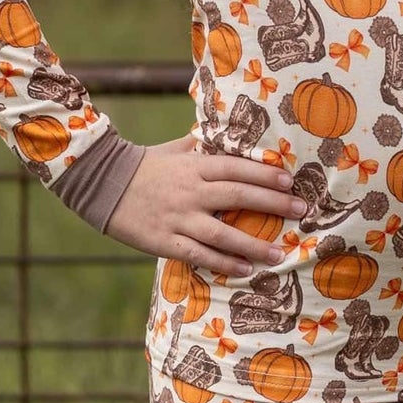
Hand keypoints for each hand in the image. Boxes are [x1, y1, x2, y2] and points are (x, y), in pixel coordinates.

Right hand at [106, 134, 303, 277]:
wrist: (102, 185)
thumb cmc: (144, 165)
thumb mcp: (175, 150)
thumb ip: (203, 145)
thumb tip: (230, 133)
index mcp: (193, 166)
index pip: (236, 168)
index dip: (264, 174)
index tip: (289, 181)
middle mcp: (190, 191)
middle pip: (237, 196)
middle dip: (272, 203)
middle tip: (300, 210)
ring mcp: (178, 218)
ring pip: (221, 232)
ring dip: (252, 244)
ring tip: (278, 253)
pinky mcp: (164, 241)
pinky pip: (199, 254)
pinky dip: (223, 262)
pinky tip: (245, 268)